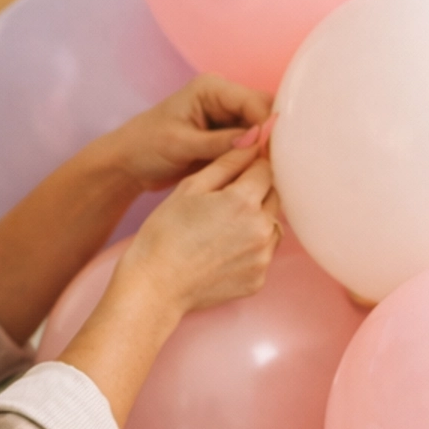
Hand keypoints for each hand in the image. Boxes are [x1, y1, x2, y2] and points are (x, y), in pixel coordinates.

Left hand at [99, 75, 274, 192]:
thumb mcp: (182, 144)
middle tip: (274, 167)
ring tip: (268, 173)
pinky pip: (252, 145)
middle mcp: (224, 98)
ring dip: (264, 150)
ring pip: (261, 131)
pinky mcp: (227, 137)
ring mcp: (227, 117)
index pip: (253, 102)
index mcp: (212, 88)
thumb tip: (257, 139)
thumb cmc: (146, 147)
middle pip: (263, 112)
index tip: (272, 154)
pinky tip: (259, 174)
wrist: (129, 164)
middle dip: (270, 138)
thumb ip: (220, 142)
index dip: (267, 127)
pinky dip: (256, 158)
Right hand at [117, 141, 281, 318]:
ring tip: (222, 230)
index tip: (234, 174)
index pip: (265, 169)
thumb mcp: (191, 188)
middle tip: (222, 204)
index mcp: (244, 201)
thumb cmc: (165, 233)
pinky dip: (250, 249)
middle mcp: (261, 229)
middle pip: (273, 197)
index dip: (249, 167)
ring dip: (256, 221)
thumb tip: (254, 143)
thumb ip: (227, 163)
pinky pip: (263, 254)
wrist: (155, 286)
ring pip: (272, 226)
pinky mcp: (258, 280)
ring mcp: (262, 258)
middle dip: (255, 194)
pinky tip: (222, 253)